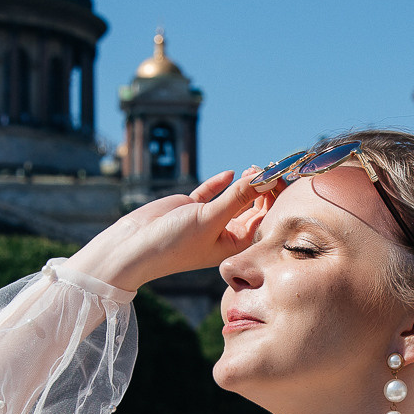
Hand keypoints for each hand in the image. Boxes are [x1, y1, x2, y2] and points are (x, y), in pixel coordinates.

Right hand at [69, 168, 269, 291]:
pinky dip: (220, 183)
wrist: (135, 246)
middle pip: (252, 207)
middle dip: (260, 189)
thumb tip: (265, 178)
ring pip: (234, 198)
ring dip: (244, 184)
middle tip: (266, 169)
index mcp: (234, 244)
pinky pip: (211, 193)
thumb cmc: (176, 242)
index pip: (262, 219)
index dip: (272, 199)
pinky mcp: (191, 208)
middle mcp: (224, 233)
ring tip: (252, 168)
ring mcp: (208, 220)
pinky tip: (229, 173)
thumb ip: (237, 197)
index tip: (277, 178)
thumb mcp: (211, 218)